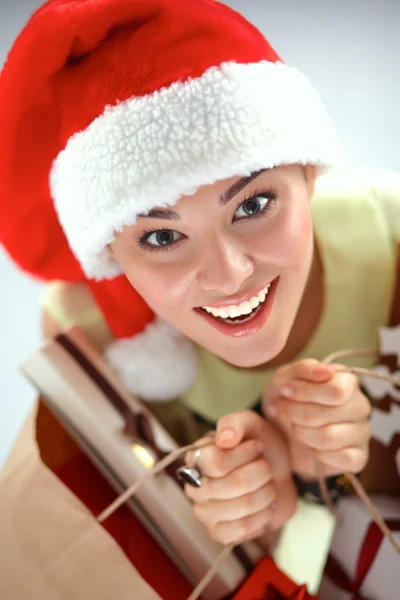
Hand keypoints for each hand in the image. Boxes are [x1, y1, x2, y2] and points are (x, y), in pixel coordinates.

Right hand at [183, 410, 296, 545]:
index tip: (258, 446)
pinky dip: (263, 516)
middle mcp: (195, 486)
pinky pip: (244, 528)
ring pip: (243, 506)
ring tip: (268, 484)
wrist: (278, 474)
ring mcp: (205, 512)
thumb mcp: (250, 424)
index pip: (216, 461)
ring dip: (266, 493)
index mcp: (196, 457)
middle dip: (261, 472)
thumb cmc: (260, 447)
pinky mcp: (219, 533)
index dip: (243, 454)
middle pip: (233, 484)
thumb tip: (224, 440)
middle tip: (266, 467)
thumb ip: (235, 423)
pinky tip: (265, 506)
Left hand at [263, 359, 371, 479]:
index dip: (305, 392)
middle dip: (296, 413)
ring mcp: (362, 432)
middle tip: (280, 410)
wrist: (280, 432)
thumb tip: (325, 372)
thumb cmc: (286, 401)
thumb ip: (303, 369)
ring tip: (293, 427)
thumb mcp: (284, 379)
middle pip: (329, 413)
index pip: (336, 390)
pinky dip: (317, 453)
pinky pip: (341, 459)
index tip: (285, 391)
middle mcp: (359, 405)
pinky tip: (309, 446)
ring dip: (302, 433)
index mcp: (347, 381)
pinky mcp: (359, 456)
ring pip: (329, 437)